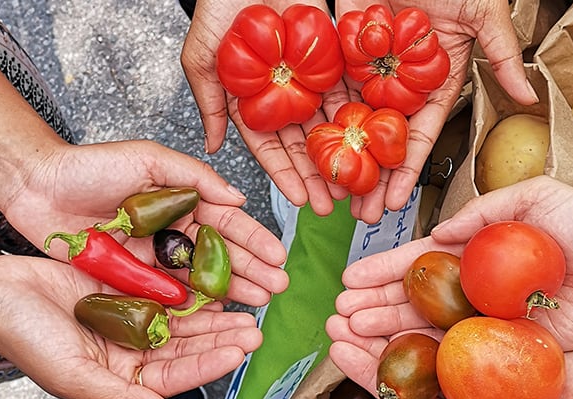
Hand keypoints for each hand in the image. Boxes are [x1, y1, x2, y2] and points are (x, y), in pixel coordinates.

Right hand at [0, 253, 261, 398]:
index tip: (241, 350)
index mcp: (121, 380)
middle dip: (221, 337)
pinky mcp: (124, 290)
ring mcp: (129, 321)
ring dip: (212, 312)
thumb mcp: (73, 375)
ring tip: (244, 303)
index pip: (177, 377)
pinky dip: (187, 284)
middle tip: (255, 326)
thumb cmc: (24, 339)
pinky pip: (163, 288)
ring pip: (181, 319)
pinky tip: (212, 279)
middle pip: (187, 347)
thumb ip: (120, 397)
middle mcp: (130, 353)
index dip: (210, 363)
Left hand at [3, 139, 288, 308]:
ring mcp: (151, 260)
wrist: (34, 187)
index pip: (226, 224)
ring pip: (197, 281)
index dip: (254, 241)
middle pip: (218, 257)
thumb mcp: (146, 157)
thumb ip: (193, 176)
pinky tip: (215, 318)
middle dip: (251, 272)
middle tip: (276, 290)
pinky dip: (190, 309)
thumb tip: (238, 199)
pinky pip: (164, 298)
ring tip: (255, 307)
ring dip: (229, 294)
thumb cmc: (88, 166)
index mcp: (182, 202)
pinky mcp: (128, 281)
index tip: (278, 256)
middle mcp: (171, 233)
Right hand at [181, 0, 349, 218]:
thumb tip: (210, 149)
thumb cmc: (219, 7)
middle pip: (302, 143)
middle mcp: (280, 95)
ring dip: (342, 153)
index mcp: (248, 102)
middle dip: (317, 175)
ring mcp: (306, 78)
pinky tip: (370, 139)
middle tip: (333, 204)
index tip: (299, 200)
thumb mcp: (202, 58)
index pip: (268, 148)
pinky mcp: (330, 58)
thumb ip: (209, 103)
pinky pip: (346, 89)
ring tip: (357, 180)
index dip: (283, 175)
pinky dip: (358, 114)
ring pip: (327, 124)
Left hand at [326, 315, 572, 398]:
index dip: (365, 368)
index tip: (336, 345)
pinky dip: (452, 298)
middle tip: (340, 310)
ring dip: (403, 310)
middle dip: (375, 332)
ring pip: (440, 329)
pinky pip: (480, 312)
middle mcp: (471, 388)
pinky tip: (423, 280)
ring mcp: (495, 359)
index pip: (400, 390)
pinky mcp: (521, 334)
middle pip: (412, 353)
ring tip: (369, 293)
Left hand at [335, 0, 537, 221]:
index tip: (397, 203)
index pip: (421, 135)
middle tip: (359, 215)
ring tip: (330, 193)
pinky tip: (307, 152)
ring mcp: (367, 70)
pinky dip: (316, 121)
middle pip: (382, 140)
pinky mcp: (338, 53)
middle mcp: (399, 83)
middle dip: (372, 178)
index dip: (407, 170)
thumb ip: (502, 53)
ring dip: (341, 160)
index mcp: (434, 80)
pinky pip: (325, 91)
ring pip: (351, 123)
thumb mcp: (483, 11)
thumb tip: (529, 96)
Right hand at [335, 176, 572, 350]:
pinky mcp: (511, 345)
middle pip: (414, 297)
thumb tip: (438, 235)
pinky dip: (430, 358)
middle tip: (337, 316)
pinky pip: (464, 354)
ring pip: (429, 327)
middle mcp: (477, 285)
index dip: (383, 269)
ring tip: (352, 335)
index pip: (420, 260)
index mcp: (479, 249)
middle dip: (373, 305)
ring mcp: (491, 317)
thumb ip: (486, 210)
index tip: (349, 279)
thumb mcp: (538, 197)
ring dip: (389, 331)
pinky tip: (399, 361)